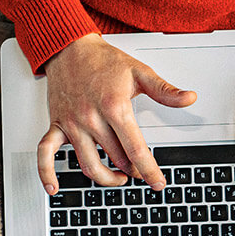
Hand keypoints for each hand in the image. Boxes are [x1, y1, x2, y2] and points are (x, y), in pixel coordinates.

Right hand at [39, 34, 196, 193]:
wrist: (70, 48)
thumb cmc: (103, 61)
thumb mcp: (140, 72)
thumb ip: (165, 90)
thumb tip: (189, 97)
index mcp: (115, 107)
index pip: (136, 149)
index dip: (150, 170)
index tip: (158, 183)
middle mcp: (91, 118)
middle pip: (116, 159)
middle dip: (133, 171)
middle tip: (142, 172)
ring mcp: (72, 124)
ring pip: (88, 164)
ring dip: (105, 178)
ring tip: (118, 178)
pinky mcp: (56, 125)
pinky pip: (45, 153)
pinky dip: (47, 173)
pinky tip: (54, 188)